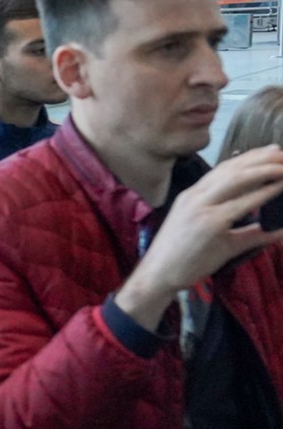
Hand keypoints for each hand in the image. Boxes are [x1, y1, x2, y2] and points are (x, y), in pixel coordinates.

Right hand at [118, 146, 282, 330]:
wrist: (158, 275)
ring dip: (265, 170)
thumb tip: (275, 229)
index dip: (249, 158)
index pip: (224, 169)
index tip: (271, 152)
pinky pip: (242, 204)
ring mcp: (201, 209)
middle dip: (261, 158)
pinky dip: (263, 193)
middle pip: (232, 168)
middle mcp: (195, 196)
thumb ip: (245, 231)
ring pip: (236, 179)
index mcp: (192, 196)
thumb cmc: (182, 259)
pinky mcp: (210, 224)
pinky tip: (278, 188)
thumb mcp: (212, 237)